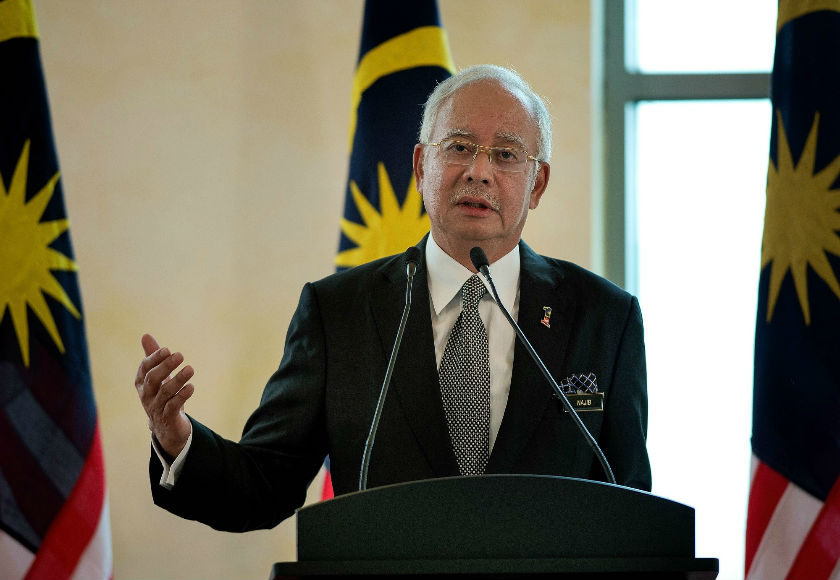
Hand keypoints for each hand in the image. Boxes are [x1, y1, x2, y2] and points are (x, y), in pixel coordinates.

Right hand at [134, 333, 194, 457]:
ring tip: (190, 369)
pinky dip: (182, 396)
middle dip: (165, 366)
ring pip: (165, 392)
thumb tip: (145, 335)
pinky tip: (191, 387)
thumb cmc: (161, 395)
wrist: (166, 426)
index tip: (167, 350)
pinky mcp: (168, 417)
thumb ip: (153, 357)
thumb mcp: (158, 376)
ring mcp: (156, 407)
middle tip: (180, 355)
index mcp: (142, 383)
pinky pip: (173, 406)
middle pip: (152, 379)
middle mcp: (146, 394)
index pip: (144, 368)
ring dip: (178, 379)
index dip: (154, 358)